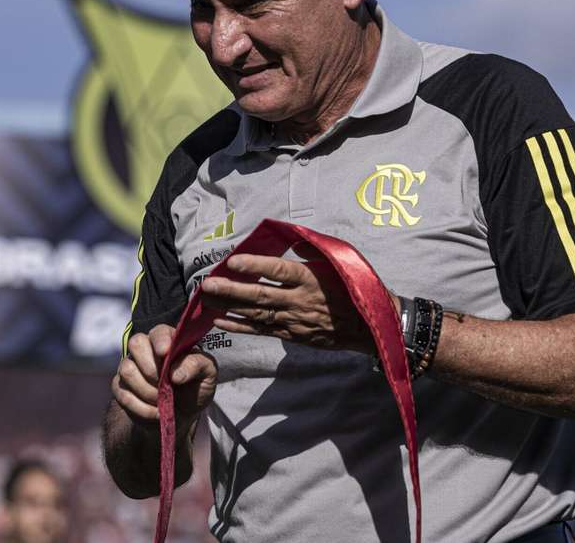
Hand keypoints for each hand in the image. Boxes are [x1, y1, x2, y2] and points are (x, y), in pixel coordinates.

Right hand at [112, 324, 217, 431]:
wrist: (181, 415)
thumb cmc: (195, 388)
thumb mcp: (207, 375)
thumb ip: (197, 365)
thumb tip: (175, 373)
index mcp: (169, 340)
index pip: (159, 332)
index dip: (160, 341)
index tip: (165, 353)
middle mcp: (146, 349)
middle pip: (136, 343)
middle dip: (151, 368)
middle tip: (165, 385)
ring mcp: (130, 366)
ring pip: (126, 369)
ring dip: (146, 390)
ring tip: (161, 401)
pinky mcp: (120, 387)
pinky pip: (122, 393)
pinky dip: (140, 407)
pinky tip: (155, 412)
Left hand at [200, 248, 393, 353]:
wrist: (368, 326)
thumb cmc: (353, 288)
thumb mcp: (338, 262)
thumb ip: (311, 252)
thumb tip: (288, 240)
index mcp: (311, 278)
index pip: (279, 270)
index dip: (255, 266)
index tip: (233, 261)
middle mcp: (300, 300)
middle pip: (261, 295)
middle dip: (232, 290)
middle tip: (207, 284)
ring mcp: (294, 320)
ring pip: (257, 313)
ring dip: (230, 307)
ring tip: (206, 300)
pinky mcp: (292, 335)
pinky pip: (262, 330)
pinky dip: (240, 326)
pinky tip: (221, 320)